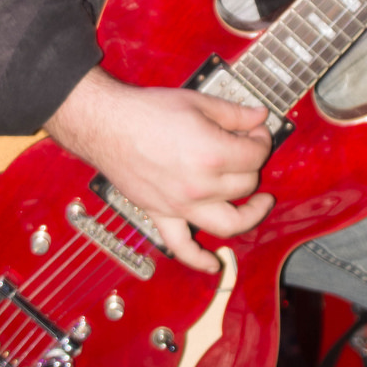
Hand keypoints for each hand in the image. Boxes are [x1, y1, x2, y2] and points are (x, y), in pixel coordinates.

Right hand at [45, 67, 272, 272]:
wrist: (106, 124)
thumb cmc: (146, 112)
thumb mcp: (197, 102)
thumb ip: (233, 113)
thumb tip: (259, 117)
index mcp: (213, 154)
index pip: (255, 155)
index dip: (261, 139)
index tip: (254, 132)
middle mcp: (201, 186)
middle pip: (246, 184)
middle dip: (251, 164)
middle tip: (245, 149)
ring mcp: (181, 205)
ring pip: (230, 223)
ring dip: (250, 216)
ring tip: (259, 204)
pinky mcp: (161, 215)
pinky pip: (182, 247)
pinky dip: (199, 260)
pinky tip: (214, 264)